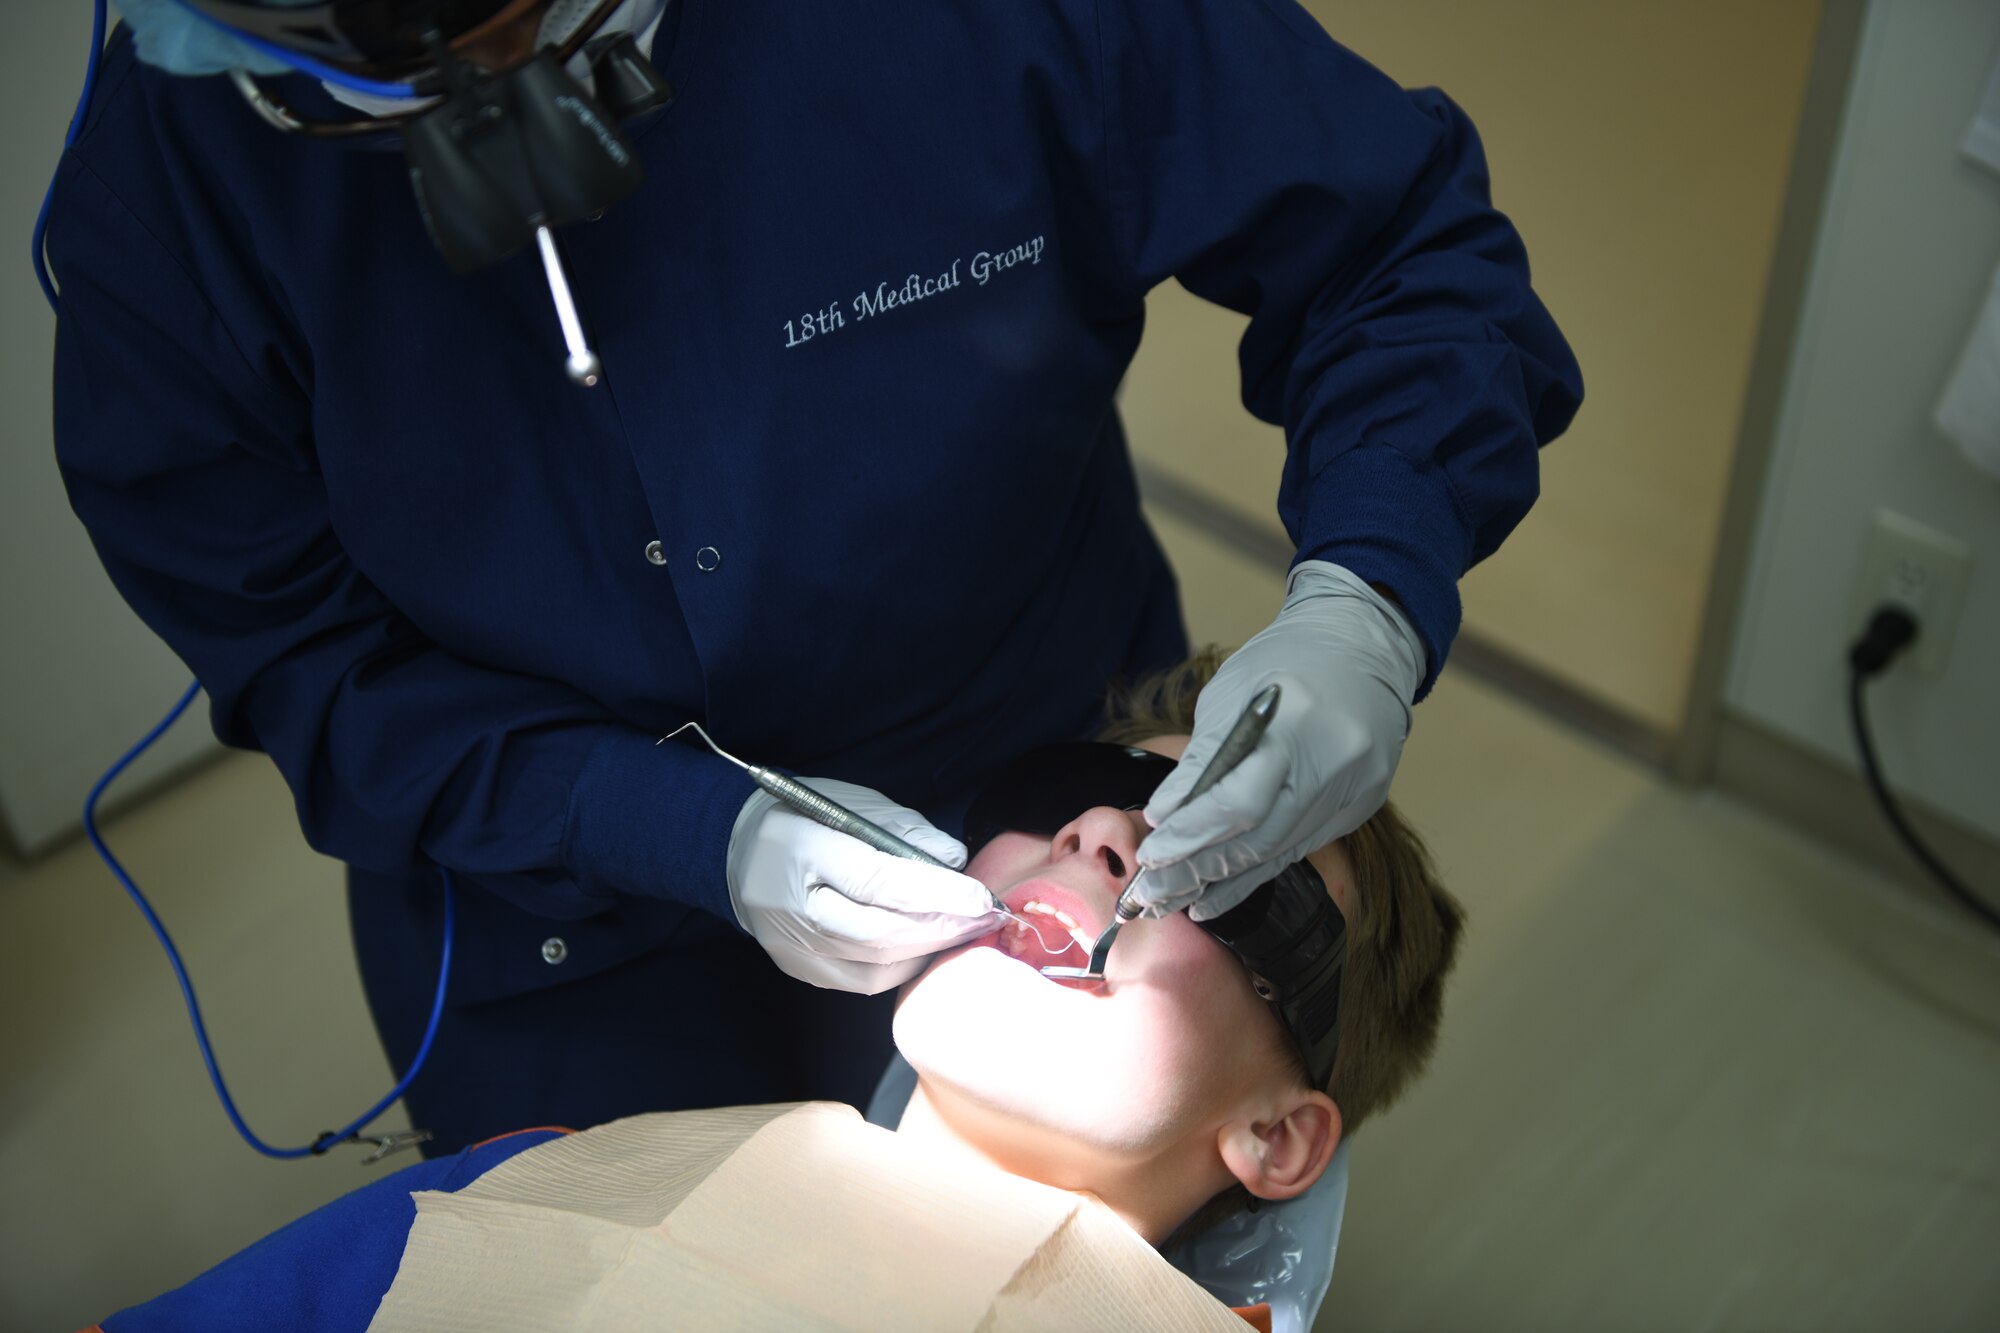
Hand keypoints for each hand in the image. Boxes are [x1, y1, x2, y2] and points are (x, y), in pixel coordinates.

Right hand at [726, 777, 999, 992]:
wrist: (734, 851)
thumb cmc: (799, 817)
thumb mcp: (849, 803)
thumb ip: (903, 831)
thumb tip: (954, 861)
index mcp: (803, 851)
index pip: (880, 882)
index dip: (936, 894)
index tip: (981, 897)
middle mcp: (795, 907)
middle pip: (882, 932)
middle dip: (944, 928)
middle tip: (987, 918)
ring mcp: (793, 946)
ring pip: (876, 964)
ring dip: (928, 949)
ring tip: (964, 931)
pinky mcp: (799, 969)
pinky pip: (863, 980)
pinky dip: (902, 965)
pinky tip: (925, 946)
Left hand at [1132, 561, 1426, 920]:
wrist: (1363, 649)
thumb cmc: (1284, 663)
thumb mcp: (1231, 694)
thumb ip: (1204, 758)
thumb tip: (1166, 816)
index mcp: (1297, 725)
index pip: (1238, 802)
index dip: (1190, 833)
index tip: (1150, 852)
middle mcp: (1332, 765)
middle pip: (1256, 839)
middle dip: (1194, 870)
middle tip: (1144, 896)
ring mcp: (1351, 791)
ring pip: (1275, 855)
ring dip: (1217, 885)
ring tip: (1168, 903)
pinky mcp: (1357, 807)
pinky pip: (1296, 852)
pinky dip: (1250, 875)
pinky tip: (1213, 895)